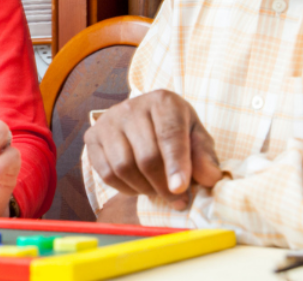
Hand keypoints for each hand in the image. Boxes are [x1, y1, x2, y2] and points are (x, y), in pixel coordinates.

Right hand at [84, 90, 221, 210]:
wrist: (144, 118)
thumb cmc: (175, 129)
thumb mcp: (196, 137)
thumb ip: (205, 157)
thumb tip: (210, 178)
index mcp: (163, 102)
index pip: (169, 135)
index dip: (176, 164)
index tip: (181, 189)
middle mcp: (131, 107)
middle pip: (146, 156)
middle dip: (163, 185)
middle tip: (177, 200)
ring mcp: (108, 121)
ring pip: (123, 167)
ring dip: (144, 188)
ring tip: (158, 191)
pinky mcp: (92, 137)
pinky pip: (106, 173)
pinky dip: (125, 188)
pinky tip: (138, 185)